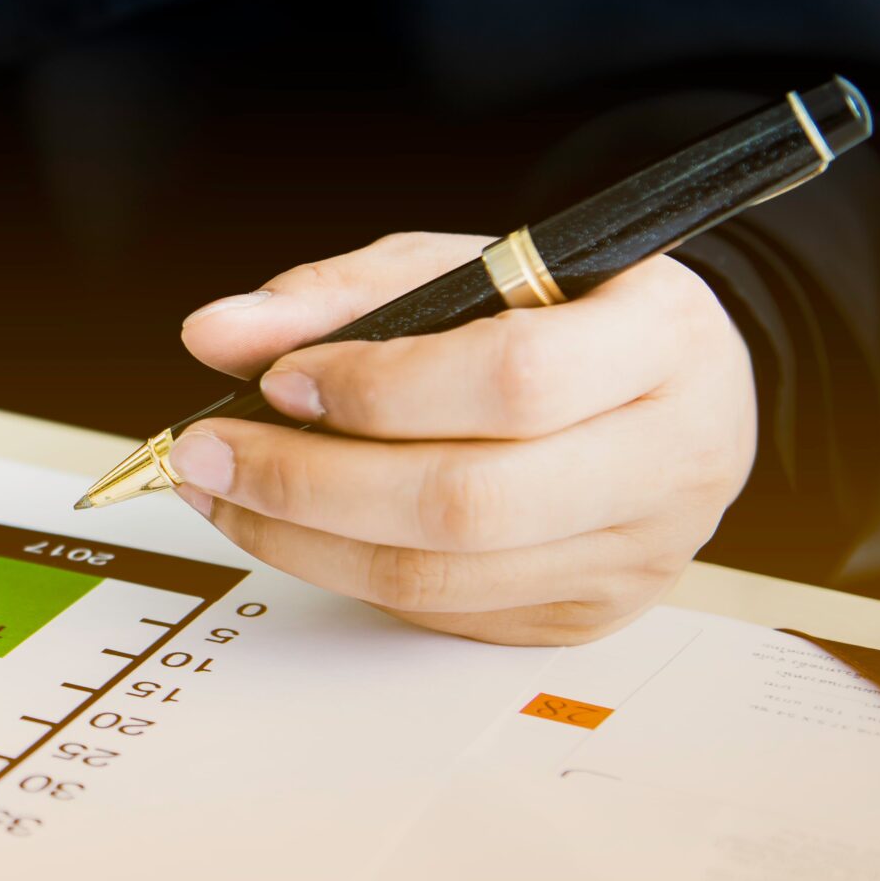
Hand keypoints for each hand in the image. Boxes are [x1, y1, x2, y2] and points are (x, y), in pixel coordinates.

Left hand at [173, 232, 756, 644]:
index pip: (515, 381)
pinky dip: (342, 570)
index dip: (381, 388)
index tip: (279, 378)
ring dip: (300, 539)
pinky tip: (290, 526)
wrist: (672, 385)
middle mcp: (668, 457)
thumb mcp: (463, 266)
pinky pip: (439, 612)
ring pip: (440, 577)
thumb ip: (340, 294)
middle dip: (309, 482)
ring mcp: (632, 553)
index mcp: (660, 340)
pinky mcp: (585, 614)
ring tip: (224, 488)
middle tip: (207, 449)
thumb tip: (216, 333)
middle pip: (469, 502)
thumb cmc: (565, 313)